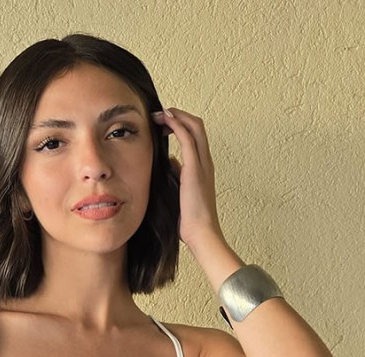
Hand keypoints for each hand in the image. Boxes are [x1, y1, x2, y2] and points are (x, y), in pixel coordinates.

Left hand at [151, 107, 223, 248]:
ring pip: (195, 126)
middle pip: (197, 126)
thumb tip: (170, 162)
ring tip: (159, 114)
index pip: (195, 136)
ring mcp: (202, 164)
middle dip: (178, 115)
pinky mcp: (195, 168)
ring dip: (176, 116)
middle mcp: (205, 162)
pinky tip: (164, 119)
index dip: (180, 125)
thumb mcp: (180, 192)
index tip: (162, 124)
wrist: (201, 233)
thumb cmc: (190, 220)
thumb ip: (177, 175)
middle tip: (158, 116)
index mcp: (202, 168)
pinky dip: (176, 124)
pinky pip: (188, 138)